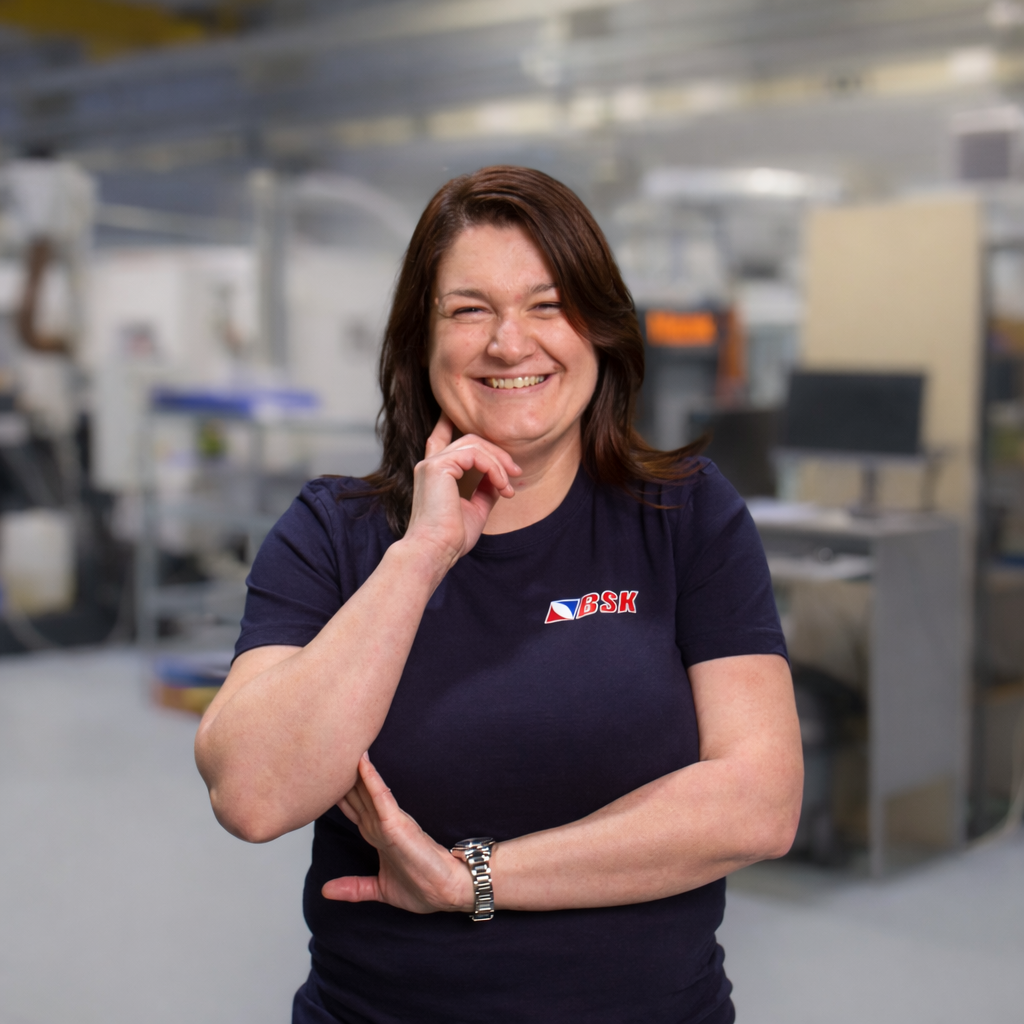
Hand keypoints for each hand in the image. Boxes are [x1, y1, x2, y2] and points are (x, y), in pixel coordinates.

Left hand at [322, 753, 473, 913]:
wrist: (449, 892)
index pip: (355, 810)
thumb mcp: (379, 888)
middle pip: (356, 797)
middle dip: (340, 779)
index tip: (321, 781)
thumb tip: (325, 890)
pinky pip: (381, 798)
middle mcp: (382, 825)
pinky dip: (371, 781)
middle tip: (325, 755)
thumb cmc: (423, 887)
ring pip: (366, 791)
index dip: (339, 796)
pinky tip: (361, 764)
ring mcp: (391, 822)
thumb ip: (354, 887)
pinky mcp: (399, 824)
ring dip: (353, 772)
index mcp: (379, 836)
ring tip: (340, 748)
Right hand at [403, 413, 519, 570]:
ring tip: (510, 486)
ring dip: (499, 463)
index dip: (448, 422)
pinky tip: (501, 485)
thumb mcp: (476, 508)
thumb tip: (501, 477)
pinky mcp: (438, 466)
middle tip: (516, 474)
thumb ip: (485, 488)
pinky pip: (476, 454)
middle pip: (470, 440)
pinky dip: (494, 468)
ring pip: (475, 444)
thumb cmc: (452, 538)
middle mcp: (430, 464)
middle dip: (497, 453)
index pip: (440, 438)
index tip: (457, 413)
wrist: (436, 551)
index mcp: (435, 473)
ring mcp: (432, 463)